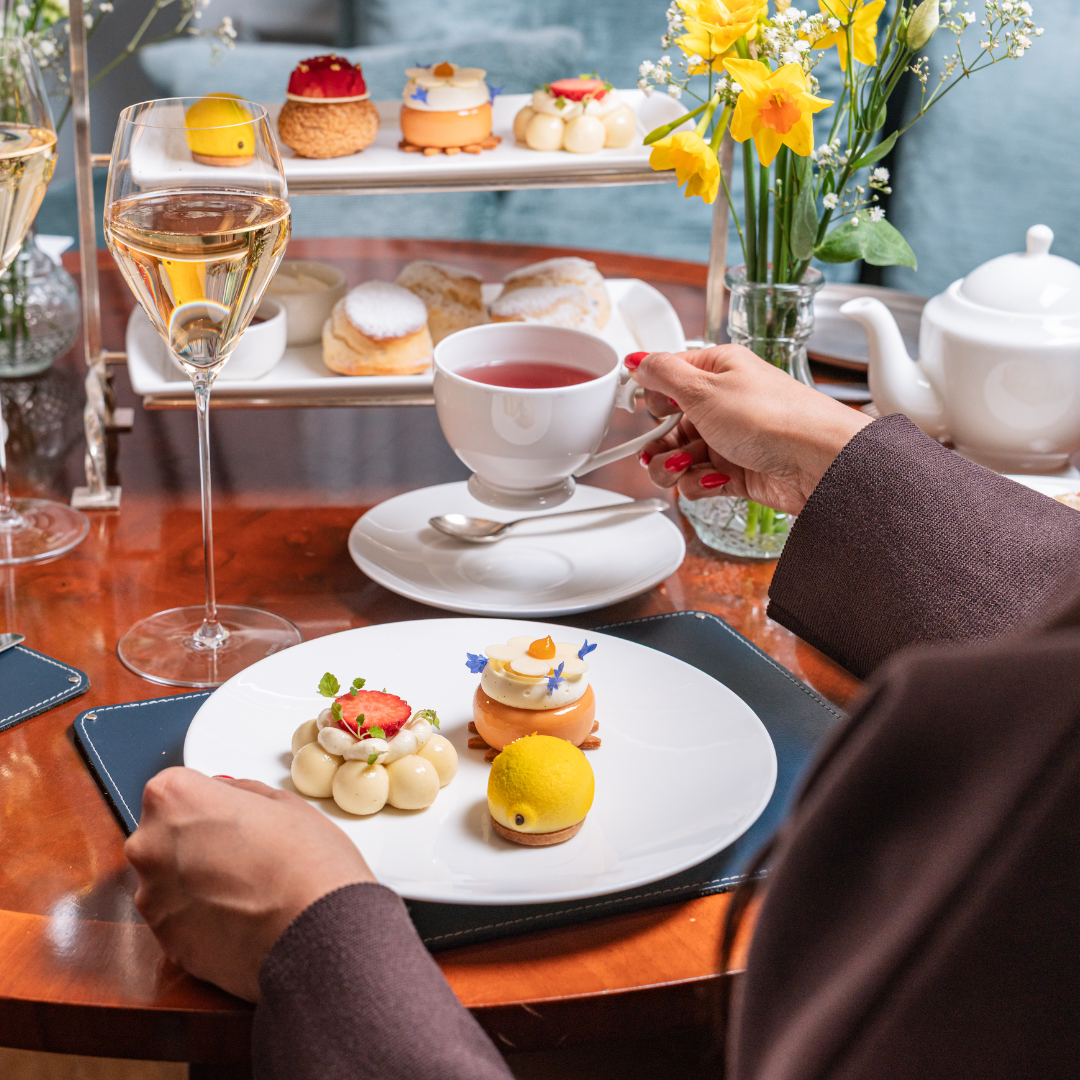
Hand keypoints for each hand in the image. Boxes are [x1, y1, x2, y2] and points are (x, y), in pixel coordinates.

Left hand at [125, 768, 374, 1001]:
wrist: (319, 935)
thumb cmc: (309, 862)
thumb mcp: (284, 802)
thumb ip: (241, 794)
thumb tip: (228, 799)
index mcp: (174, 799)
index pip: (175, 788)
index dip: (209, 801)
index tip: (232, 815)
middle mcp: (150, 845)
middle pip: (166, 834)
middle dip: (197, 840)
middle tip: (244, 851)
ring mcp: (152, 897)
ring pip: (170, 878)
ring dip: (198, 880)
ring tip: (247, 889)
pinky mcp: (164, 941)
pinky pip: (178, 918)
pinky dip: (201, 917)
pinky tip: (241, 917)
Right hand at [629, 345, 871, 514]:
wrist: (819, 463)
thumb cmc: (773, 417)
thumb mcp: (705, 388)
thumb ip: (663, 374)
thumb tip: (636, 360)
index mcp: (716, 370)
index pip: (667, 378)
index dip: (650, 397)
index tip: (639, 410)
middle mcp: (721, 403)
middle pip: (667, 424)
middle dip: (659, 442)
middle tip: (662, 446)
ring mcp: (727, 439)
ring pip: (677, 457)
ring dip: (675, 467)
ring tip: (689, 466)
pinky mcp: (734, 472)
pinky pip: (697, 481)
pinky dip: (698, 484)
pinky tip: (714, 481)